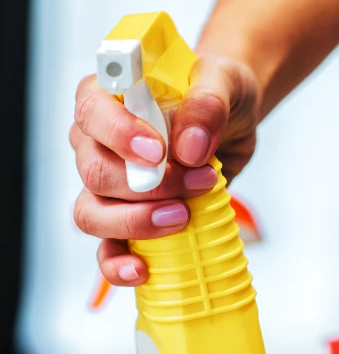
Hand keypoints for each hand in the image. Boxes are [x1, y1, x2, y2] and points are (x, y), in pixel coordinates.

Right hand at [70, 53, 258, 286]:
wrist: (231, 122)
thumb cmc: (218, 94)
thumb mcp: (225, 83)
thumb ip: (207, 104)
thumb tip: (188, 146)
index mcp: (110, 95)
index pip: (93, 113)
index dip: (120, 135)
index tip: (159, 153)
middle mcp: (97, 140)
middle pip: (95, 172)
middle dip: (148, 186)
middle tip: (199, 180)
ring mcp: (107, 184)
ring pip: (92, 213)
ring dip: (137, 223)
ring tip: (182, 217)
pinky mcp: (126, 216)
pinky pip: (106, 248)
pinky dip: (119, 263)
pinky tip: (141, 270)